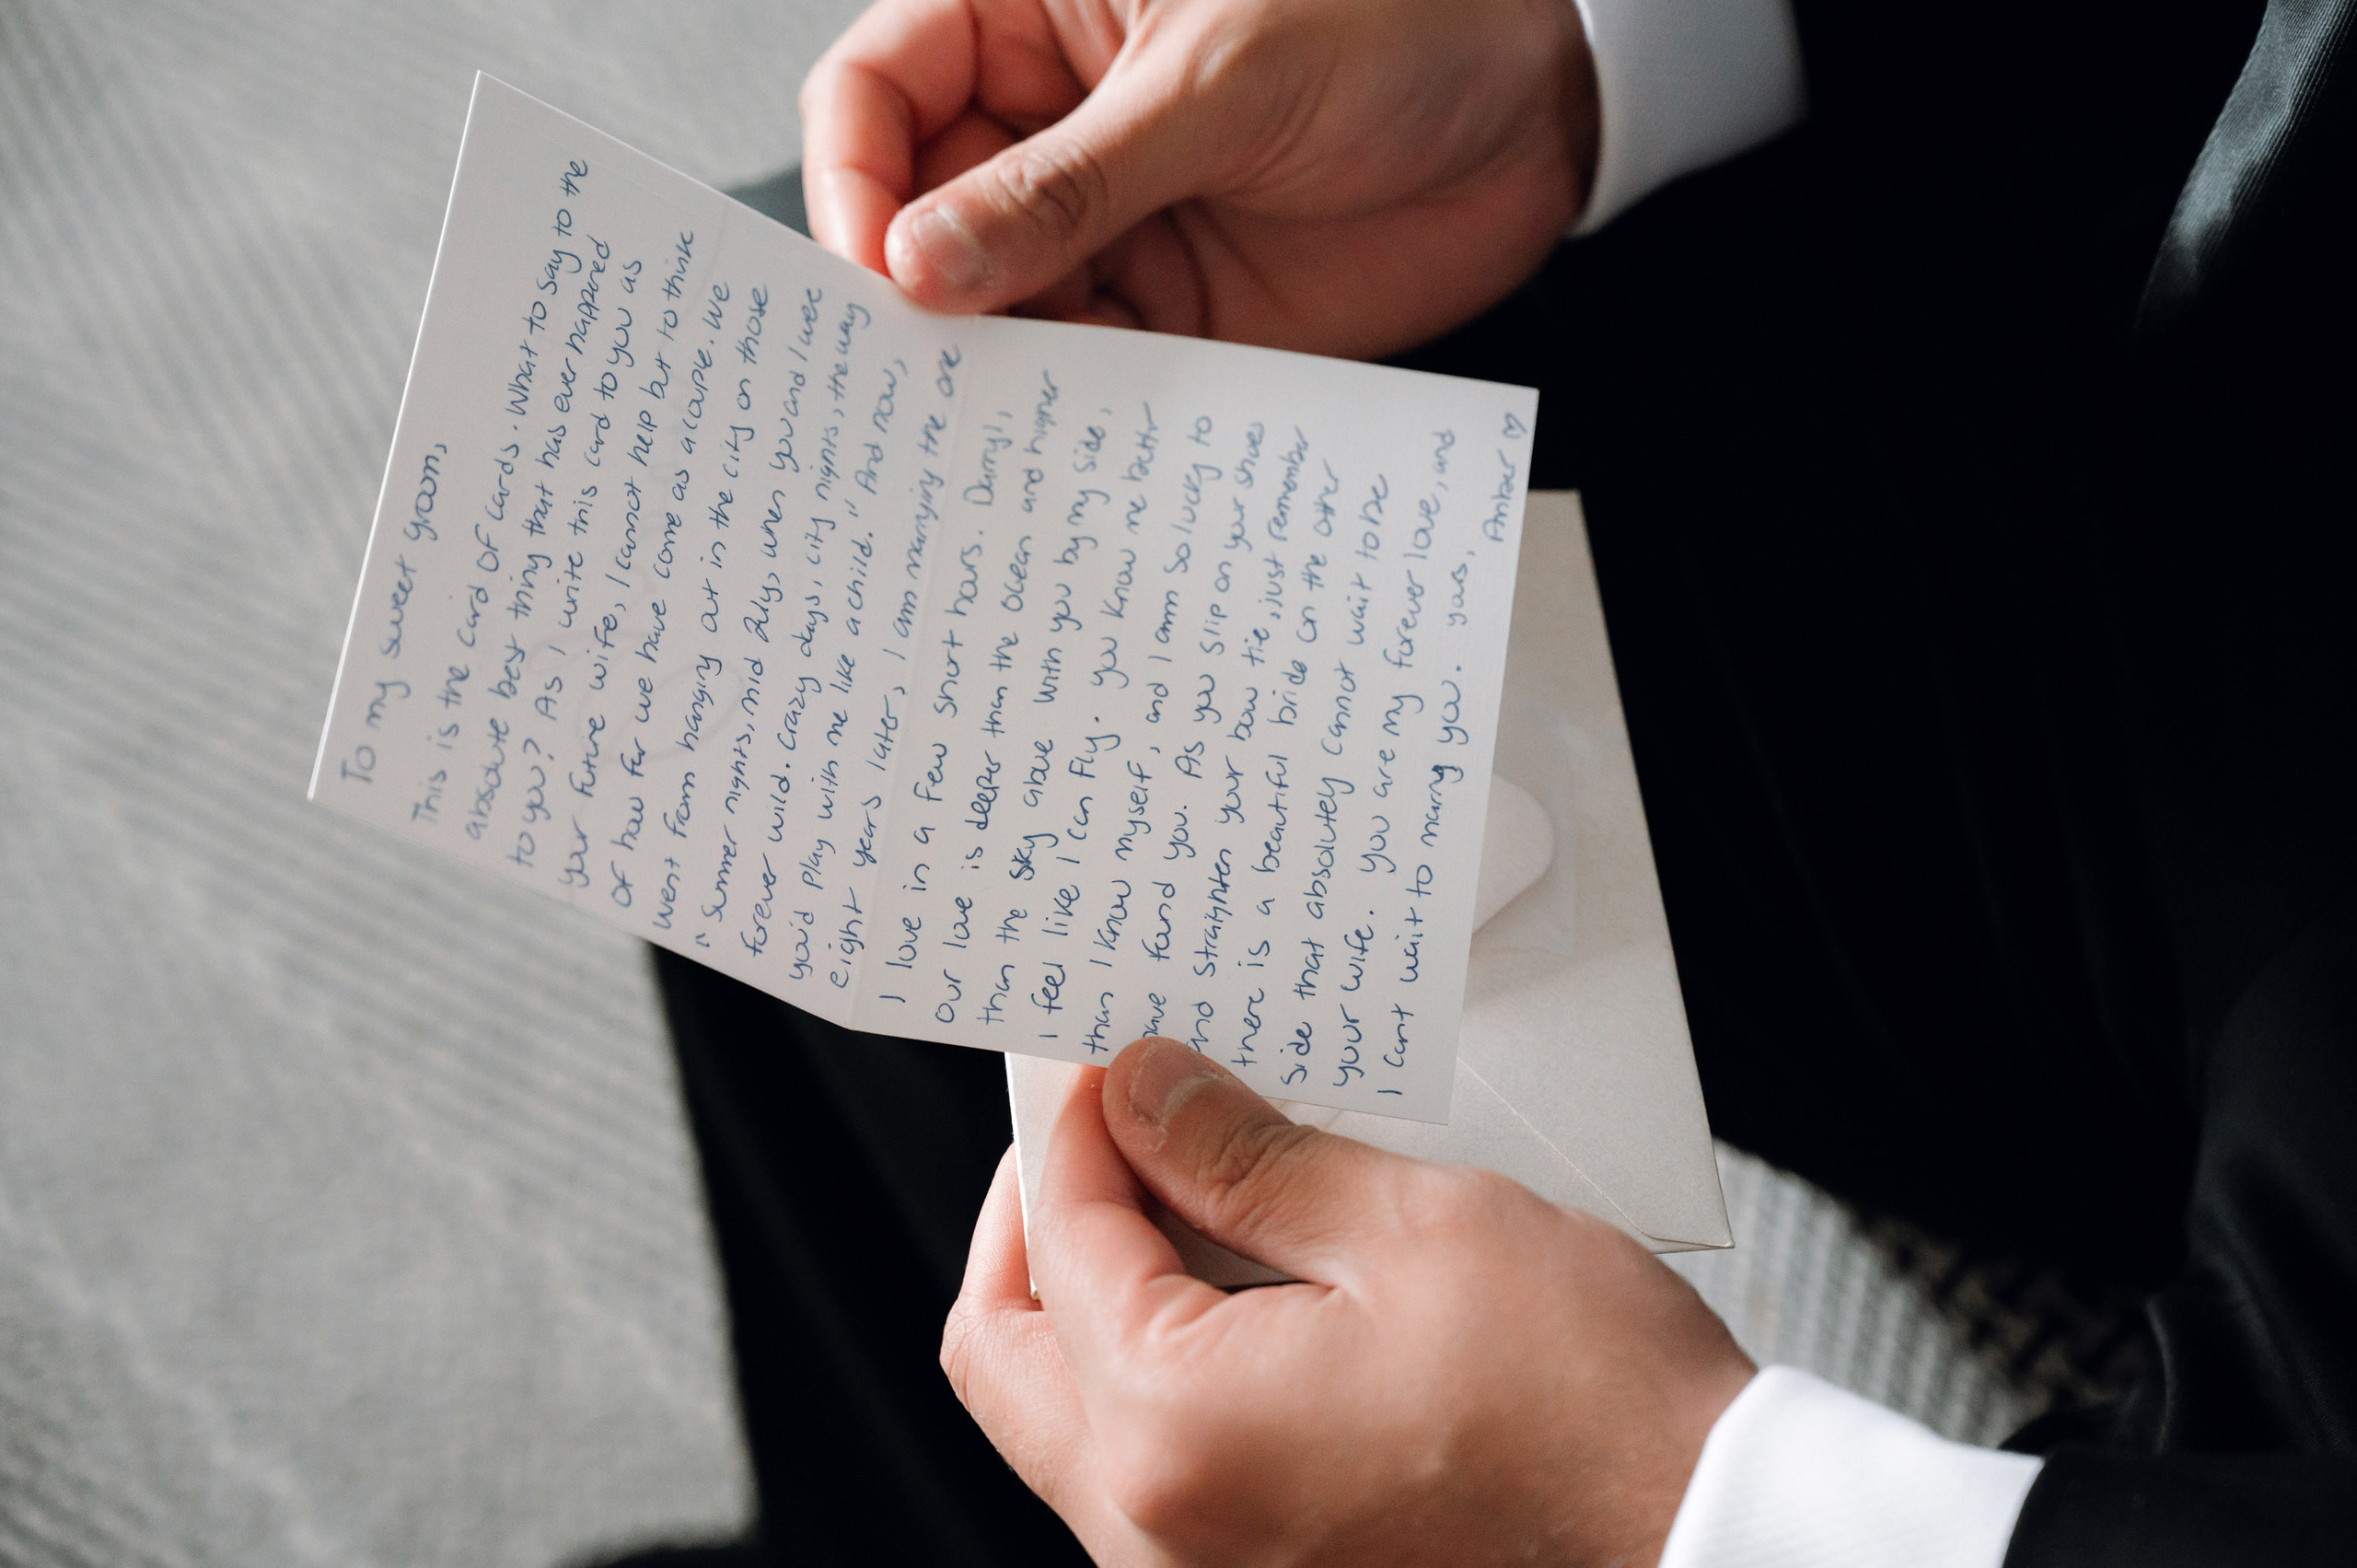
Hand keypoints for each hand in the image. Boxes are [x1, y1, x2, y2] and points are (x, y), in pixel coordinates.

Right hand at [799, 0, 1596, 357]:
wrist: (1544, 112)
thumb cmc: (1399, 22)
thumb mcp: (1218, 81)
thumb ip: (1071, 181)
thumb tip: (923, 262)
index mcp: (1038, 15)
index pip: (883, 88)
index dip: (852, 176)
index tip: (867, 270)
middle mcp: (1058, 122)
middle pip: (922, 212)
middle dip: (910, 294)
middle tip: (900, 378)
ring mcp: (1113, 221)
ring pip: (999, 306)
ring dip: (990, 368)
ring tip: (984, 428)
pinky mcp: (1174, 309)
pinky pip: (1092, 368)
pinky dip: (1073, 409)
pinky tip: (1066, 443)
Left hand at [943, 1037, 1755, 1565]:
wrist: (1698, 1541)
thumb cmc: (1590, 1405)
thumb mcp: (1411, 1229)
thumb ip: (1243, 1160)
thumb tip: (1137, 1096)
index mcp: (1174, 1433)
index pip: (1056, 1244)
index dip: (1075, 1127)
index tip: (1110, 1060)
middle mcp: (1154, 1533)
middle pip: (1005, 1350)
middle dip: (1041, 1220)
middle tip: (1109, 1130)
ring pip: (1062, 1416)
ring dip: (1092, 1297)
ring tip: (1183, 1195)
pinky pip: (1143, 1467)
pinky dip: (1155, 1370)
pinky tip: (1236, 1291)